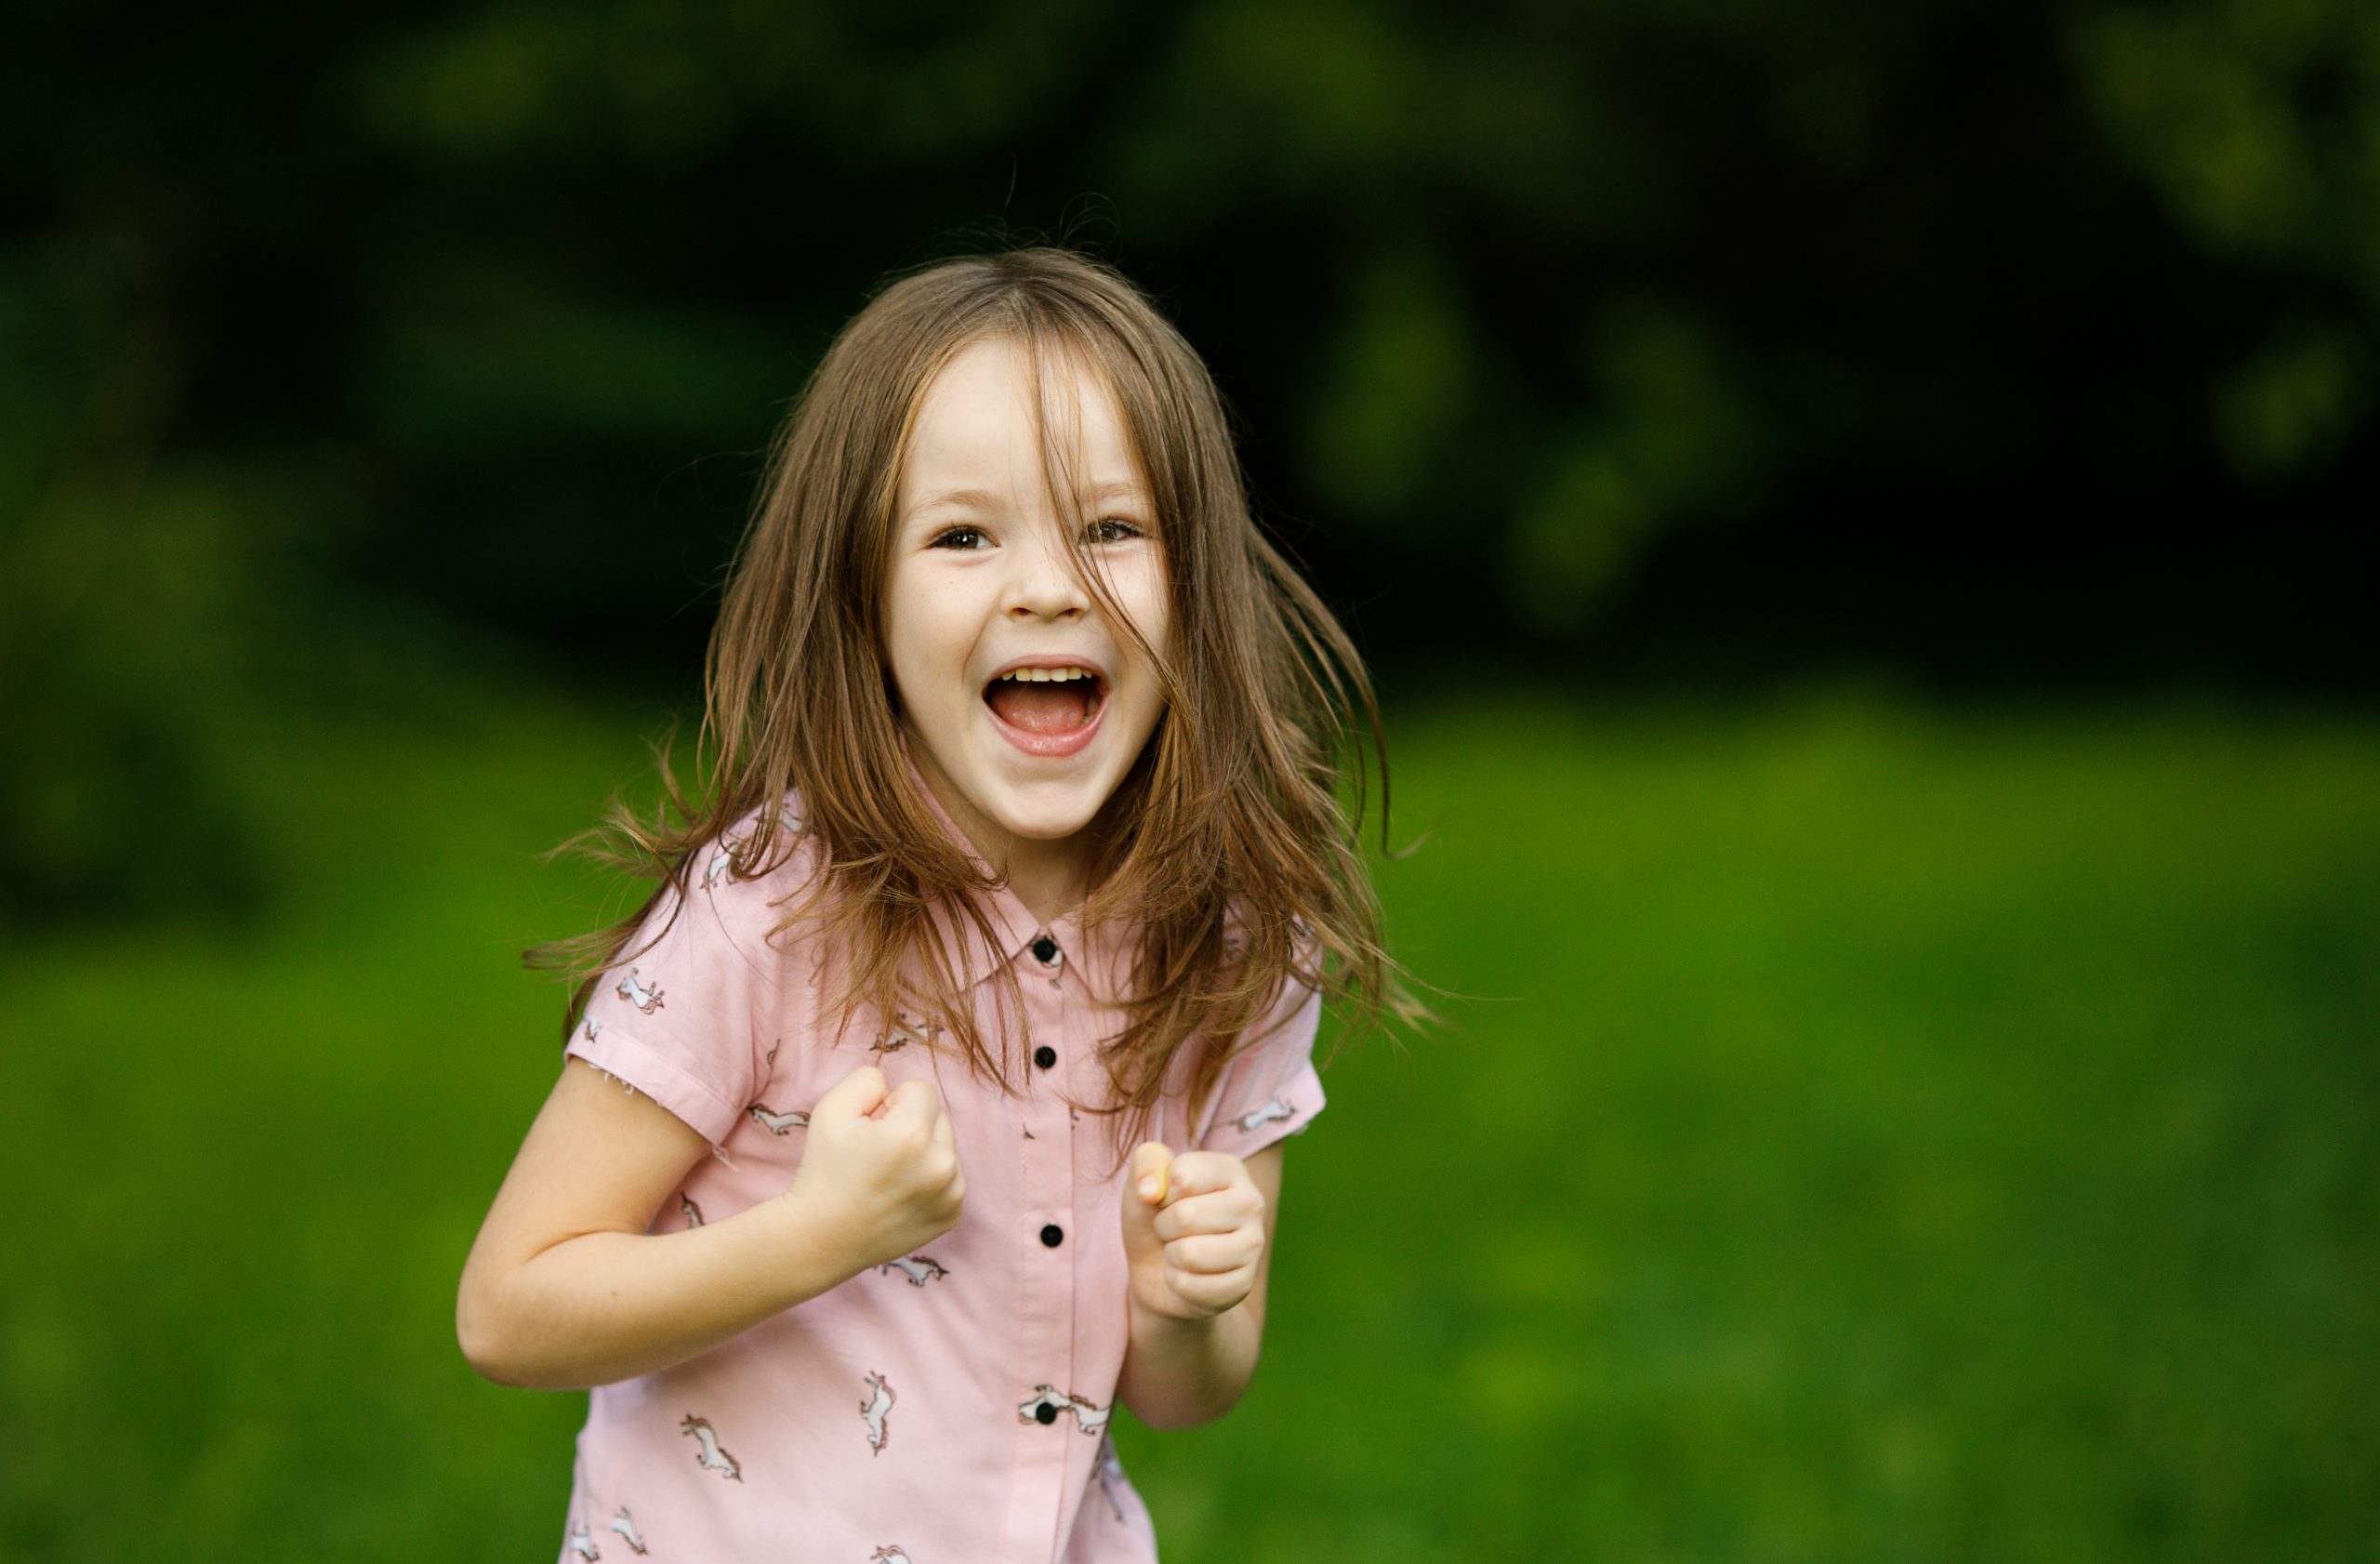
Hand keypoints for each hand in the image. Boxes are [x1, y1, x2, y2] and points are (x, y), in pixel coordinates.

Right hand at [782, 1065, 964, 1272]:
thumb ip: (868, 1080)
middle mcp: (941, 1164)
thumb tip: (895, 1090)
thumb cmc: (822, 1171)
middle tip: (876, 1155)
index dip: (890, 1105)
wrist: (821, 1238)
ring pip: (945, 1146)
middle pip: (937, 1116)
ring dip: (922, 1152)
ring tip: (887, 1177)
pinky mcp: (953, 1214)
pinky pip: (950, 1177)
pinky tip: (899, 1195)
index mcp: (913, 1134)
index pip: (920, 1089)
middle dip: (910, 1126)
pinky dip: (929, 1181)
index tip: (870, 1131)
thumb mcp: (830, 1108)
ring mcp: (951, 1193)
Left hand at [1119, 1142, 1265, 1320]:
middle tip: (1171, 1229)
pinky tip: (1188, 1274)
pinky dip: (1177, 1282)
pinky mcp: (1244, 1283)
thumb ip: (1146, 1163)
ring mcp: (1253, 1245)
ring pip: (1189, 1254)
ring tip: (1180, 1249)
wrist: (1156, 1267)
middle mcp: (1251, 1202)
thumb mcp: (1143, 1181)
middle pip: (1185, 1216)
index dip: (1159, 1192)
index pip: (1181, 1176)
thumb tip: (1151, 1191)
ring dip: (1171, 1255)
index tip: (1166, 1198)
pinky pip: (1191, 1286)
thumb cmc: (1154, 1215)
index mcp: (1230, 1169)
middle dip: (1164, 1226)